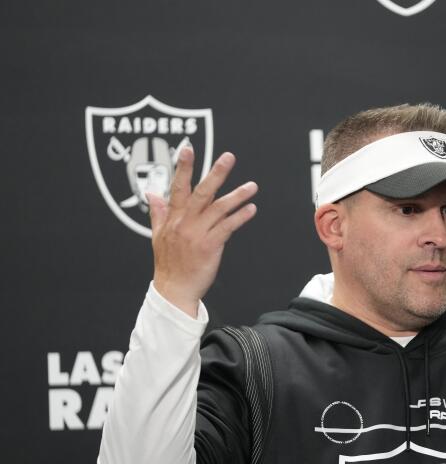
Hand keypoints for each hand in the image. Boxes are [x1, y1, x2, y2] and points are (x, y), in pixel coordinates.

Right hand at [148, 147, 257, 317]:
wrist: (174, 290)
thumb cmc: (168, 263)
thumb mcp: (157, 235)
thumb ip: (158, 212)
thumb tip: (151, 193)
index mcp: (173, 218)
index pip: (177, 187)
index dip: (182, 168)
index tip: (187, 149)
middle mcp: (185, 223)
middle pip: (201, 192)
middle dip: (215, 173)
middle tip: (228, 157)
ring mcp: (197, 234)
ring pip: (219, 209)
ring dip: (237, 196)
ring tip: (252, 186)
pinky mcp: (210, 246)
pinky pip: (227, 228)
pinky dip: (240, 218)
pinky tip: (251, 210)